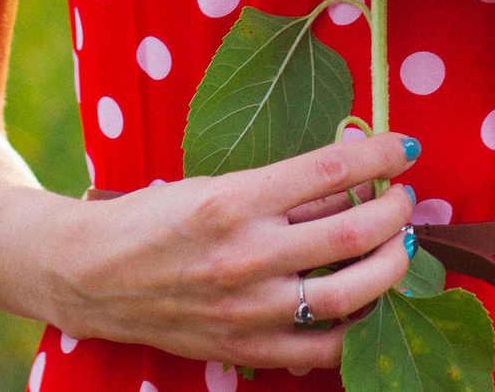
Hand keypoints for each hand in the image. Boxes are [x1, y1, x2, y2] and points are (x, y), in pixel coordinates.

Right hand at [39, 131, 420, 369]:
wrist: (90, 275)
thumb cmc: (151, 218)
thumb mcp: (213, 183)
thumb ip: (282, 188)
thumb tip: (350, 179)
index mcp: (233, 200)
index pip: (332, 170)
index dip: (381, 154)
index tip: (404, 147)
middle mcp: (245, 254)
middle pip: (356, 232)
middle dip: (396, 210)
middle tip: (404, 198)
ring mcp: (249, 308)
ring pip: (353, 291)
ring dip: (392, 264)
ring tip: (400, 244)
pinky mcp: (246, 347)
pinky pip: (324, 345)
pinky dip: (358, 323)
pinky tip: (368, 300)